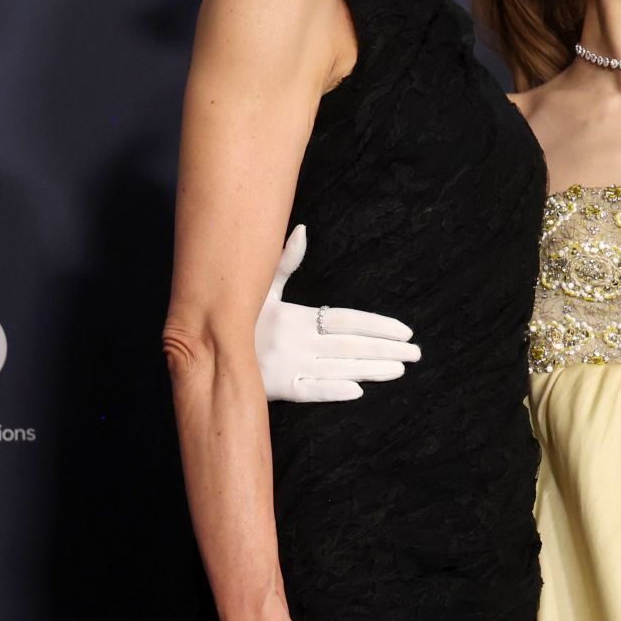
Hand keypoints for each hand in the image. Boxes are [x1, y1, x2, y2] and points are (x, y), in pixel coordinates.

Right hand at [256, 224, 419, 400]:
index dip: (377, 325)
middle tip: (416, 354)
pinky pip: (310, 391)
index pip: (346, 319)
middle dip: (385, 350)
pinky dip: (332, 391)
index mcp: (296, 316)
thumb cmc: (239, 317)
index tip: (405, 332)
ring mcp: (287, 366)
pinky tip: (358, 391)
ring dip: (370, 370)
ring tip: (399, 369)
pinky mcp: (278, 389)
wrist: (205, 350)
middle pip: (350, 345)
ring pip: (338, 368)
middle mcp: (295, 341)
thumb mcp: (261, 288)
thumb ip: (285, 262)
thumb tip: (302, 229)